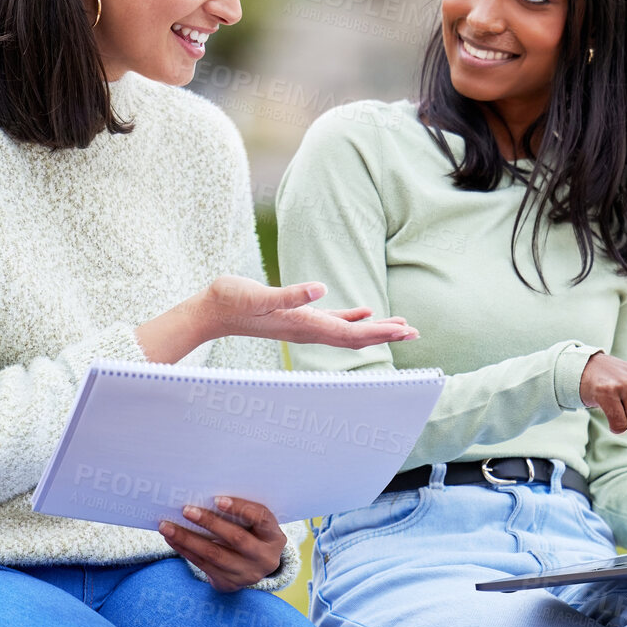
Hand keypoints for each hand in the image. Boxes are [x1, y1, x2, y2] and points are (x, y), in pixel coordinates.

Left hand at [159, 496, 285, 592]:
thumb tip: (203, 494)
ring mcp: (247, 574)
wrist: (253, 567)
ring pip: (214, 555)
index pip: (261, 518)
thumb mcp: (255, 525)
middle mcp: (265, 558)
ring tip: (167, 526)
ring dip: (187, 539)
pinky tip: (172, 539)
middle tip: (186, 510)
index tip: (218, 499)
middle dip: (209, 523)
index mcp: (275, 537)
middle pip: (236, 539)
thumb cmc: (251, 533)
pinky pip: (202, 565)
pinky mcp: (229, 584)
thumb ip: (240, 513)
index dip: (241, 508)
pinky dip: (185, 550)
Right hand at [198, 275, 418, 349]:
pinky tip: (366, 313)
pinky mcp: (297, 317)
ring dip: (375, 329)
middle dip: (386, 334)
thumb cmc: (232, 300)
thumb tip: (320, 289)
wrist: (210, 310)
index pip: (350, 334)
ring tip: (401, 326)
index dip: (379, 333)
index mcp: (304, 324)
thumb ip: (290, 294)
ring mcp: (303, 326)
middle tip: (415, 332)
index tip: (404, 331)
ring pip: (348, 332)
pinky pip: (334, 323)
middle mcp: (308, 330)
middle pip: (355, 337)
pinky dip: (354, 319)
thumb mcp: (260, 293)